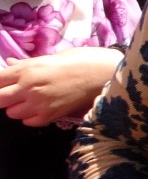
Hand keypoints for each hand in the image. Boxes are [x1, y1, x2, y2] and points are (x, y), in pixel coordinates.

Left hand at [0, 46, 123, 125]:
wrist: (106, 73)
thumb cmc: (82, 59)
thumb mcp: (52, 56)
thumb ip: (28, 64)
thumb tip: (9, 64)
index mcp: (28, 69)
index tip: (4, 83)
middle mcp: (29, 88)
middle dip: (3, 97)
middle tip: (13, 93)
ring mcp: (39, 104)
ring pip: (12, 113)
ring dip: (17, 107)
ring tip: (30, 99)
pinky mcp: (51, 116)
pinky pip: (28, 121)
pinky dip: (30, 116)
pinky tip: (41, 107)